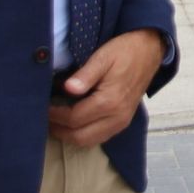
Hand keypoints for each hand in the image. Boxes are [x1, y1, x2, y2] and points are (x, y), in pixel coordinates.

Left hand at [48, 28, 165, 147]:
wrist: (150, 51)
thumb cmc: (125, 51)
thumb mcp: (103, 56)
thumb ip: (85, 74)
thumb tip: (67, 89)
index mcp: (110, 101)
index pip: (74, 118)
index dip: (55, 115)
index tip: (42, 107)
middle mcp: (117, 117)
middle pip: (79, 136)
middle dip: (59, 130)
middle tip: (44, 118)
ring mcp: (122, 122)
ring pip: (89, 141)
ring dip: (69, 135)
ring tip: (56, 122)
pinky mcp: (123, 122)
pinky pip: (99, 137)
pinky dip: (83, 135)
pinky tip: (73, 123)